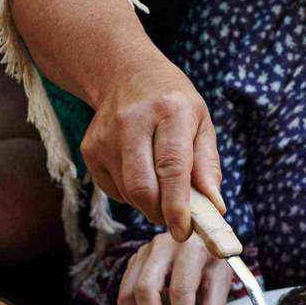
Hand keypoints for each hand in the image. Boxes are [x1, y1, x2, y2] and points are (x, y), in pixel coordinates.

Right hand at [80, 58, 225, 241]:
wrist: (126, 73)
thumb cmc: (173, 103)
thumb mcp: (202, 124)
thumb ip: (208, 167)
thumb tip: (215, 207)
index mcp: (170, 112)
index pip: (172, 168)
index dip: (178, 206)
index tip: (185, 231)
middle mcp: (132, 122)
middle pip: (143, 187)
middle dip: (162, 214)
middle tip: (178, 223)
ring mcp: (106, 136)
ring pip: (128, 193)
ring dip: (150, 206)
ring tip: (165, 193)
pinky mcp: (90, 149)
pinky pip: (114, 190)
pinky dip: (132, 195)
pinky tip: (143, 175)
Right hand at [117, 233, 231, 304]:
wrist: (200, 234)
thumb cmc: (212, 257)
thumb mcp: (222, 279)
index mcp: (191, 247)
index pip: (181, 289)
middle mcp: (163, 245)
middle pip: (146, 289)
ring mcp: (144, 251)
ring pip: (129, 293)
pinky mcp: (134, 260)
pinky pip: (124, 293)